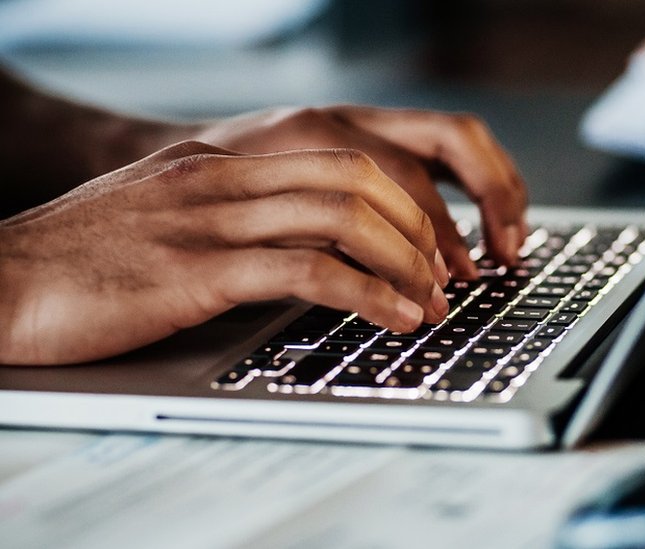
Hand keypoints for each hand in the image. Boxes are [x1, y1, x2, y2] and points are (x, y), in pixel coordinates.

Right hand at [0, 141, 452, 364]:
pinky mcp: (197, 272)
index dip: (400, 202)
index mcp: (219, 162)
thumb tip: (298, 244)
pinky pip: (307, 270)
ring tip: (431, 303)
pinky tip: (394, 317)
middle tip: (442, 275)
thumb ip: (229, 217)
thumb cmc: (81, 262)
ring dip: (405, 263)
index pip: (340, 161)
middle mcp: (222, 178)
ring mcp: (210, 220)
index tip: (425, 246)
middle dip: (417, 229)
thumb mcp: (166, 218)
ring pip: (343, 217)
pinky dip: (368, 294)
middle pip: (357, 179)